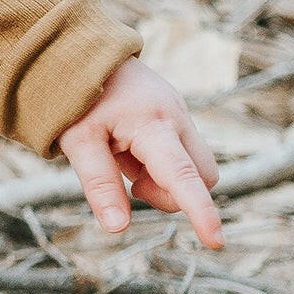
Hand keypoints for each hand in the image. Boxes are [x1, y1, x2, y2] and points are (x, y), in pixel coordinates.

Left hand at [56, 57, 222, 249]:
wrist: (84, 52)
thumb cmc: (77, 98)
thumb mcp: (77, 141)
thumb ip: (99, 184)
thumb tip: (118, 228)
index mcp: (154, 125)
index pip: (184, 176)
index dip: (200, 211)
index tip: (215, 241)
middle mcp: (177, 120)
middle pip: (201, 177)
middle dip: (172, 194)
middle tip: (130, 181)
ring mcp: (182, 117)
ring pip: (195, 168)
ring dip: (165, 179)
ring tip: (126, 160)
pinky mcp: (178, 118)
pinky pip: (183, 154)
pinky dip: (160, 165)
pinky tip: (132, 149)